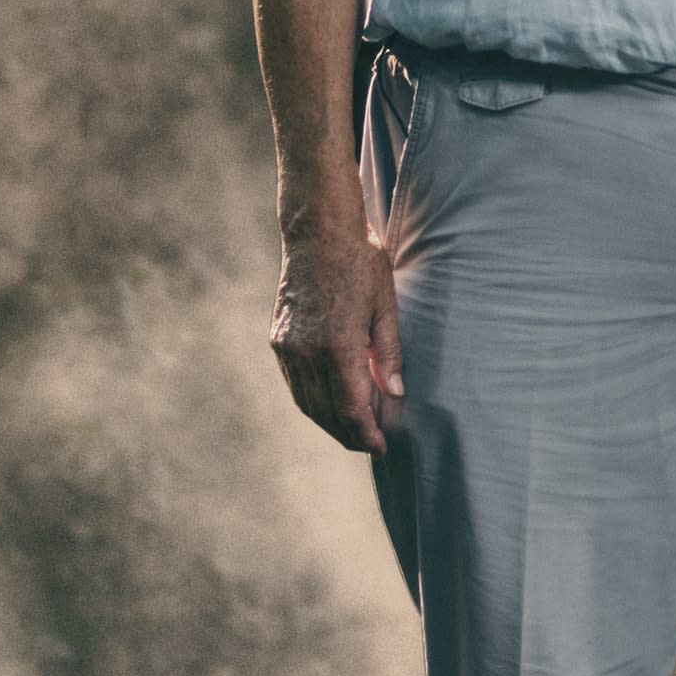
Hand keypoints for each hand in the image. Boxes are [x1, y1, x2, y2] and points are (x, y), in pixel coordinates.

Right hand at [269, 221, 403, 452]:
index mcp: (339, 345)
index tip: (381, 447)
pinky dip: (312, 401)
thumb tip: (396, 394)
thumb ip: (389, 353)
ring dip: (329, 423)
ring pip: (307, 403)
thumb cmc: (360, 260)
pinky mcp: (278, 339)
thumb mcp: (385, 304)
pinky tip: (329, 403)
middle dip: (349, 435)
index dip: (366, 434)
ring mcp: (289, 347)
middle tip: (370, 444)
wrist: (317, 229)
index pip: (351, 409)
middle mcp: (308, 351)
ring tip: (352, 430)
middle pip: (326, 414)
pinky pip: (295, 384)